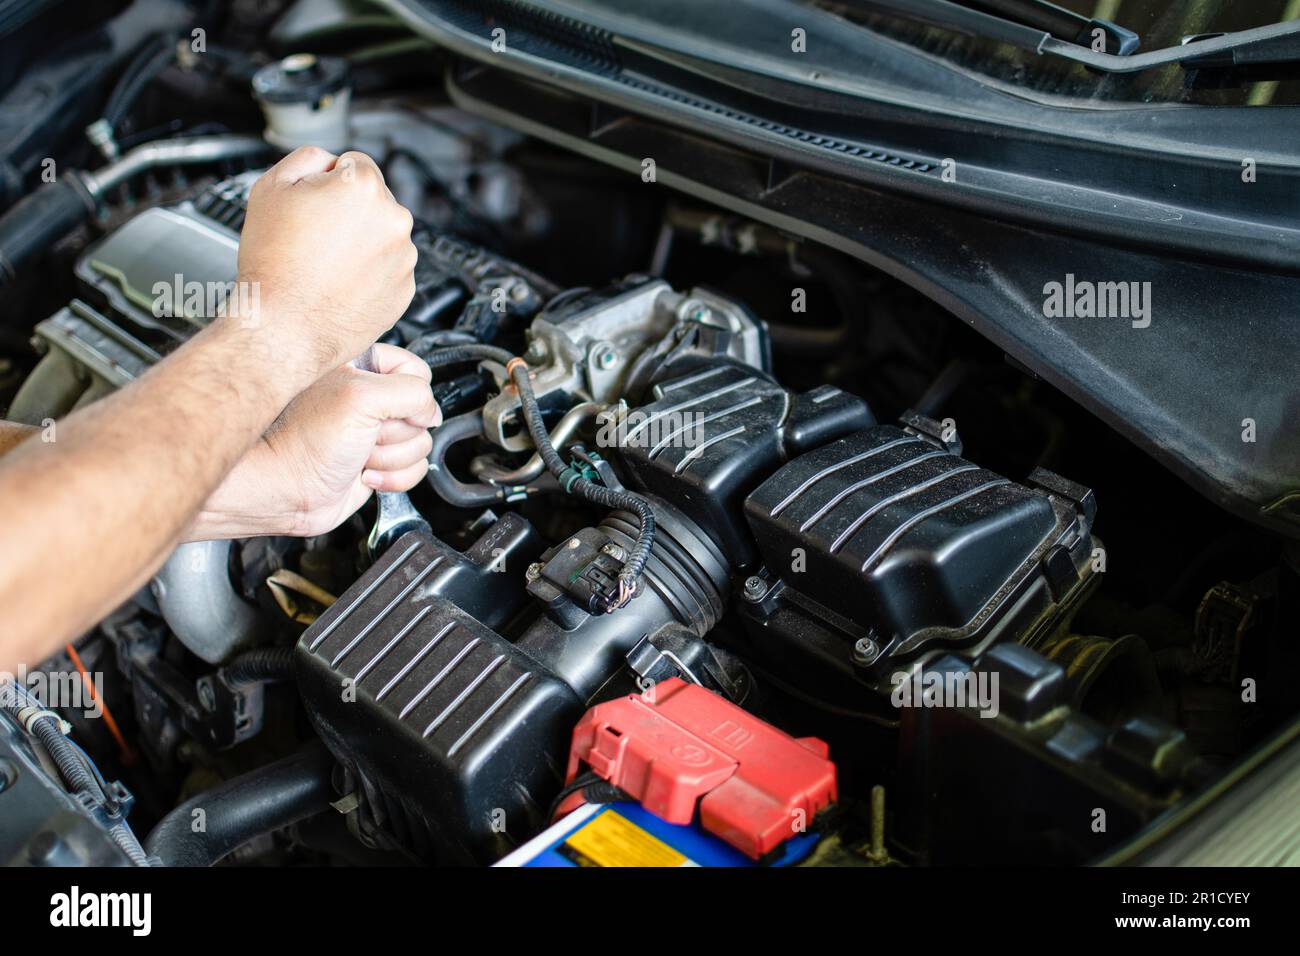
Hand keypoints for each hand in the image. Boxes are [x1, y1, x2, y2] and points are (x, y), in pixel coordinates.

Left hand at [187, 345, 440, 539]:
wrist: (281, 490)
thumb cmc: (302, 442)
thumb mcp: (361, 397)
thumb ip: (410, 392)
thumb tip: (430, 412)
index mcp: (360, 368)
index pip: (415, 370)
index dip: (411, 394)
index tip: (389, 407)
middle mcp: (368, 399)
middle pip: (421, 412)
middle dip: (397, 431)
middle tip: (365, 435)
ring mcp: (372, 434)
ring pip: (419, 443)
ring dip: (392, 458)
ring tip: (359, 457)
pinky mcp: (376, 464)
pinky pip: (412, 470)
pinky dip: (393, 478)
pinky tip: (362, 475)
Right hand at [227, 146, 417, 381]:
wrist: (285, 327)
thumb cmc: (274, 263)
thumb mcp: (271, 187)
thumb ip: (309, 159)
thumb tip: (330, 161)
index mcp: (364, 187)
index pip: (356, 164)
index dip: (329, 182)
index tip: (315, 204)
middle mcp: (394, 219)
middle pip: (372, 201)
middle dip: (348, 213)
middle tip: (315, 239)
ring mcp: (404, 257)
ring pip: (381, 236)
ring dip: (360, 244)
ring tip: (325, 266)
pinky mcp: (405, 289)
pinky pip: (388, 270)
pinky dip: (369, 274)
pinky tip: (340, 284)